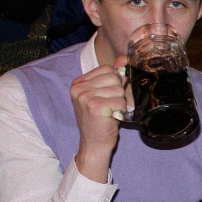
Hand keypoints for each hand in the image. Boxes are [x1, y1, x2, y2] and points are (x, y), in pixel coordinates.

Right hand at [70, 57, 128, 182]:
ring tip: (110, 111)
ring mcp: (84, 97)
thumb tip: (124, 58)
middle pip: (114, 76)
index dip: (115, 83)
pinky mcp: (94, 107)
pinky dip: (121, 109)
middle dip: (118, 92)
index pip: (108, 68)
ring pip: (118, 88)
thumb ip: (114, 75)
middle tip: (110, 106)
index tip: (108, 96)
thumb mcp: (106, 94)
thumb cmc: (101, 119)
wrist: (94, 143)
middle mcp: (78, 88)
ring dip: (120, 102)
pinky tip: (112, 116)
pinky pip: (120, 100)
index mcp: (78, 82)